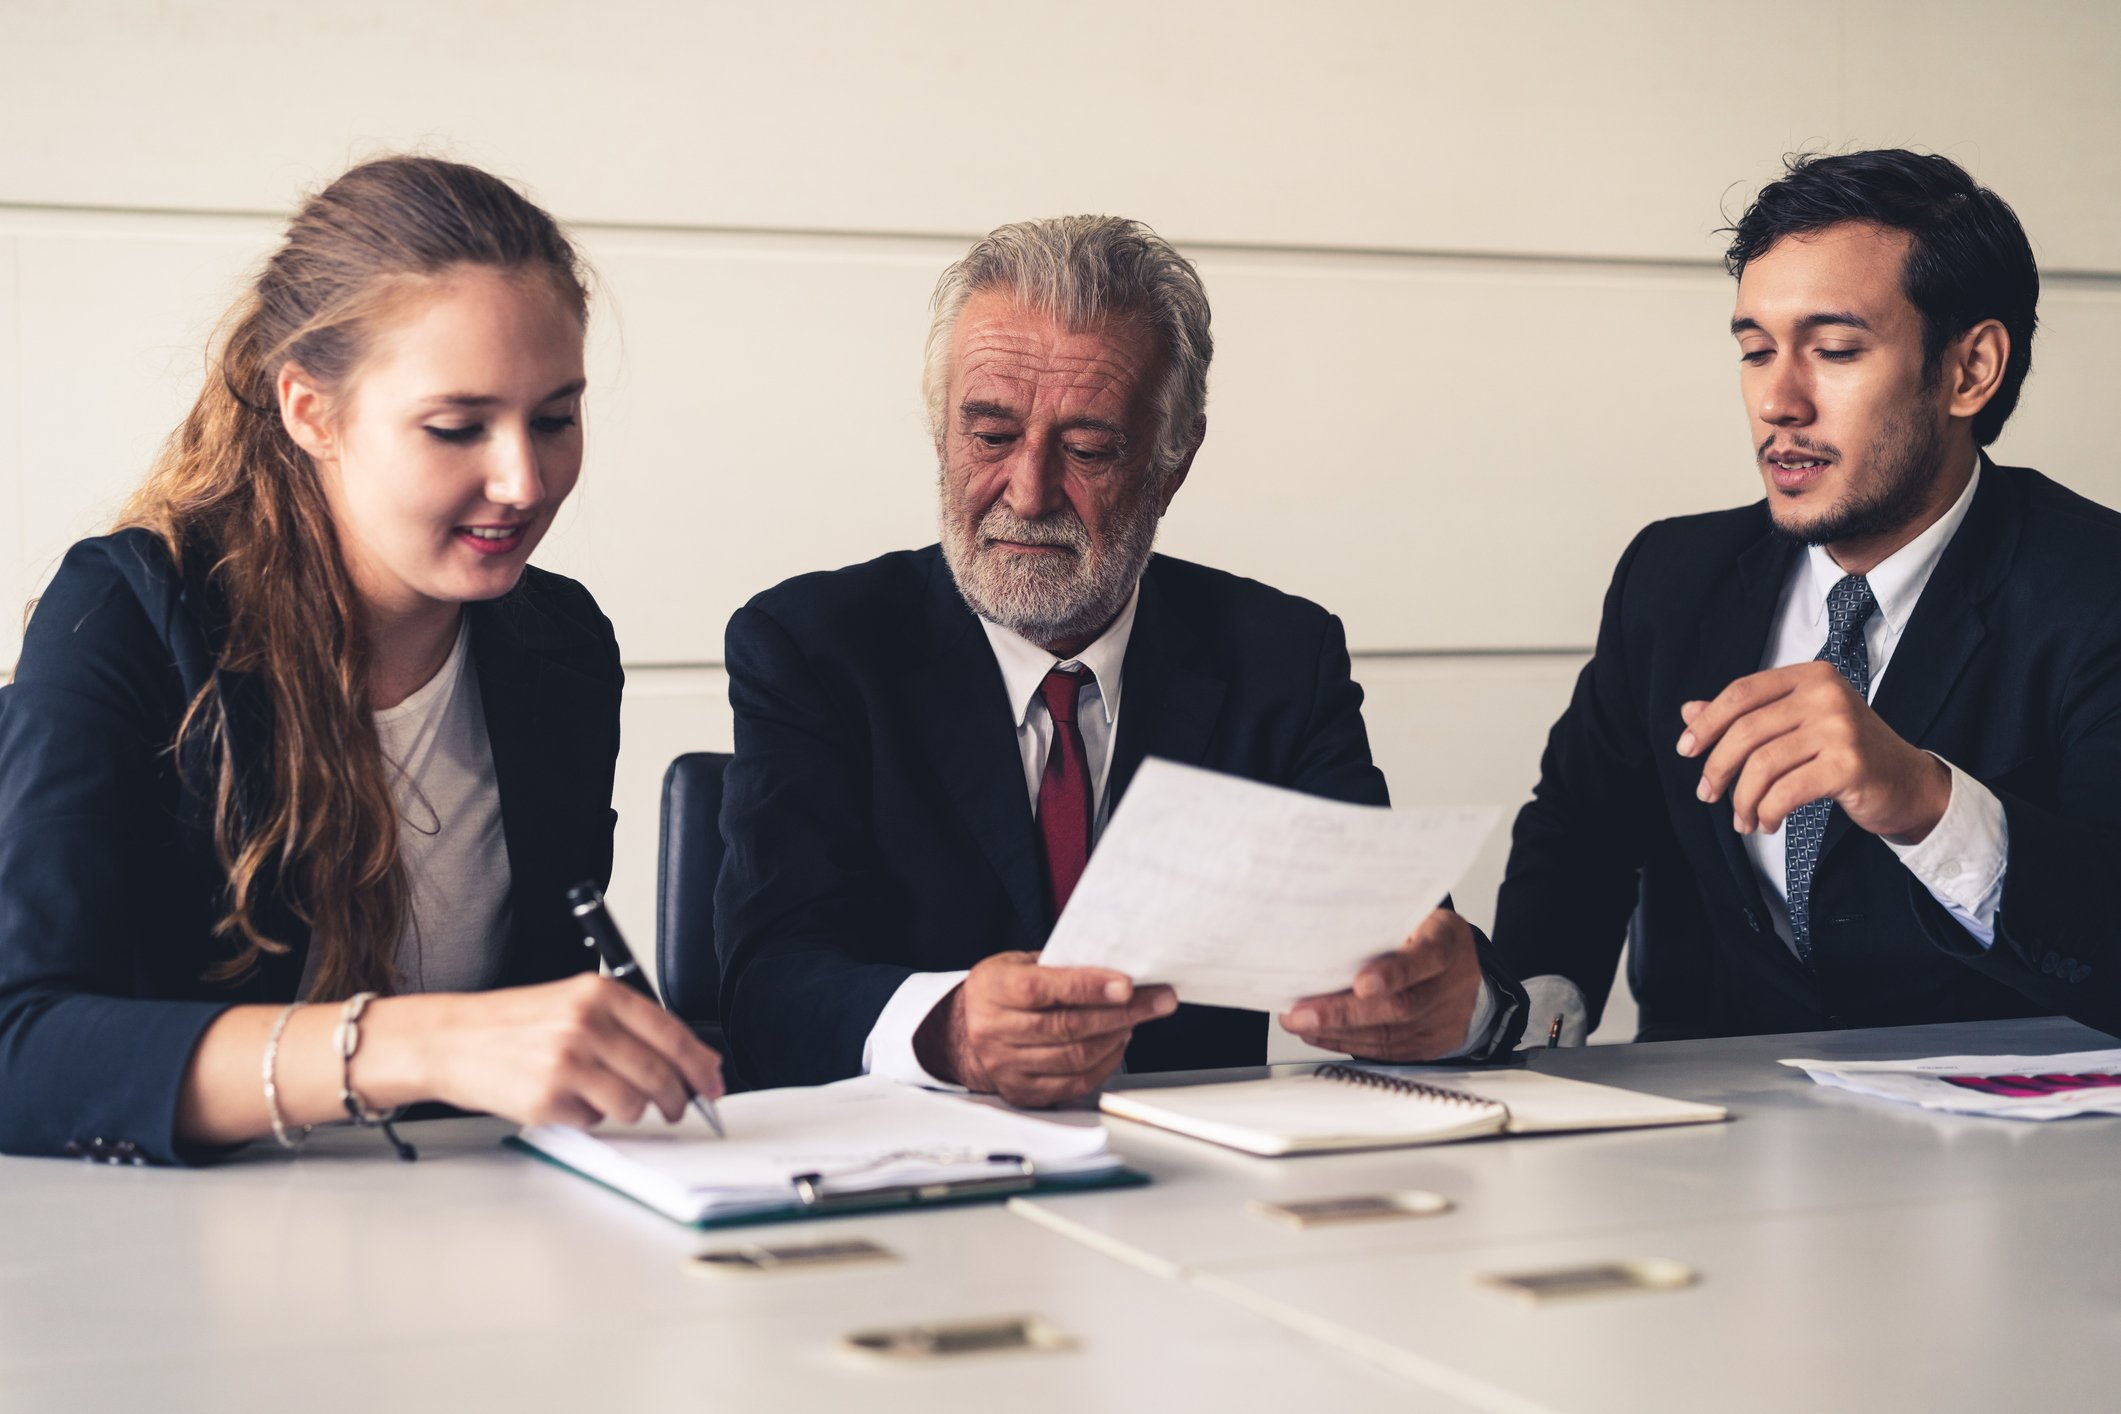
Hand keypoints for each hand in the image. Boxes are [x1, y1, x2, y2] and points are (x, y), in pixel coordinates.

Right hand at [362, 974, 724, 1128]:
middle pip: (660, 1074)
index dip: (701, 1065)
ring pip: (633, 1104)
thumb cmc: (514, 1024)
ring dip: (629, 1109)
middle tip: (676, 1107)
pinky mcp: (547, 1099)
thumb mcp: (573, 1002)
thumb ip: (627, 1024)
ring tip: (602, 1096)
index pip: (672, 1034)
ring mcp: (567, 1063)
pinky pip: (594, 1121)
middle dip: (676, 1099)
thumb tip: (685, 1058)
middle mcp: (586, 1025)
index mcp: (599, 994)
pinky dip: (589, 1118)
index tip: (714, 1083)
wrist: (452, 1039)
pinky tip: (566, 1100)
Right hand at [914, 952, 1176, 1107]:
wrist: (965, 1031)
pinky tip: (1117, 1043)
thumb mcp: (1018, 964)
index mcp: (993, 990)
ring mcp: (1006, 1066)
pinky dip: (1104, 1064)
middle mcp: (995, 1031)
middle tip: (1157, 1000)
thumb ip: (1059, 966)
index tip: (1127, 984)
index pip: (1043, 990)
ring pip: (1075, 1057)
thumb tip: (1116, 967)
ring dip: (1116, 1037)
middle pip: (1067, 1027)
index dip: (1088, 987)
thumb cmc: (1002, 991)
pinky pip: (1074, 1084)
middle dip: (1122, 1012)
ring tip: (1136, 1018)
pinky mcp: (1022, 1092)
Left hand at [1278, 907, 1482, 1059]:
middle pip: (1400, 1006)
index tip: (1360, 983)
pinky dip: (1351, 1044)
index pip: (1426, 957)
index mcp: (1448, 942)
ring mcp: (1447, 1018)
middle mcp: (1453, 983)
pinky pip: (1391, 1051)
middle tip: (1302, 1013)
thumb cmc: (1426, 936)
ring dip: (1339, 1032)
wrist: (1464, 967)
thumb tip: (1323, 937)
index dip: (1394, 973)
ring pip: (1391, 1035)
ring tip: (1301, 1023)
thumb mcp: (1414, 916)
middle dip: (1344, 1013)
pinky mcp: (1434, 1043)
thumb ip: (1381, 926)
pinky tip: (1324, 1035)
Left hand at [1679, 661, 1951, 842]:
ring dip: (1742, 799)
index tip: (1686, 750)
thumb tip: (1688, 711)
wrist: (1909, 784)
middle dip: (1717, 768)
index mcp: (1810, 676)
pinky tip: (1766, 822)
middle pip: (1746, 730)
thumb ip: (1747, 716)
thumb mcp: (1797, 725)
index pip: (1742, 692)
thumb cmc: (1848, 753)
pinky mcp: (1849, 765)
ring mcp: (1840, 729)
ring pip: (1762, 765)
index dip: (1707, 723)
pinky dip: (1767, 811)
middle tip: (1707, 794)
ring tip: (1741, 819)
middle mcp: (1825, 695)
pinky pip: (1786, 791)